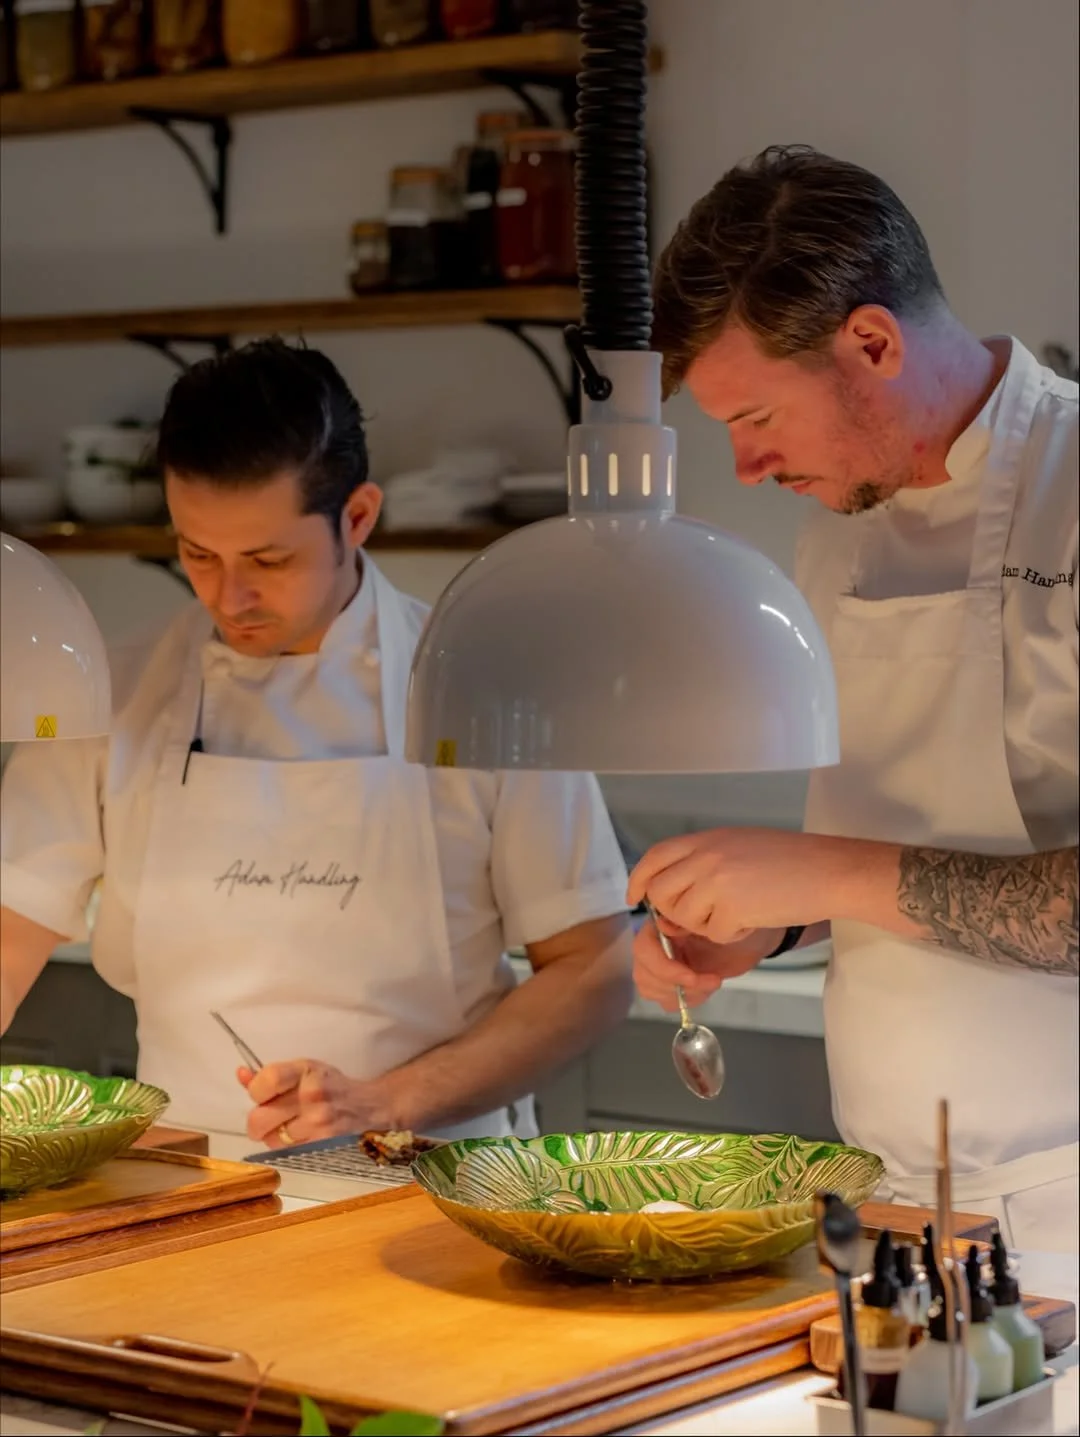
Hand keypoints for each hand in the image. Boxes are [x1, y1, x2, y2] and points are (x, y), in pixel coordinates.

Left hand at [238, 1060, 395, 1147]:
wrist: (367, 1104)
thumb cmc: (330, 1084)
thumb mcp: (303, 1070)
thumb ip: (270, 1075)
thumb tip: (241, 1074)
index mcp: (305, 1070)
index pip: (267, 1081)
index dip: (255, 1090)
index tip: (261, 1093)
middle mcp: (311, 1095)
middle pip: (259, 1118)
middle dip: (257, 1121)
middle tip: (267, 1116)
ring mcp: (317, 1121)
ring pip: (271, 1138)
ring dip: (272, 1134)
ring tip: (287, 1124)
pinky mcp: (321, 1142)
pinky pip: (286, 1149)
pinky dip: (285, 1144)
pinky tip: (297, 1133)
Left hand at [628, 827, 843, 945]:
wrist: (829, 870)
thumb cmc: (791, 861)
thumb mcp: (738, 849)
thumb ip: (702, 867)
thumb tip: (671, 903)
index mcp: (705, 840)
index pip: (655, 857)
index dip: (639, 879)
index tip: (634, 898)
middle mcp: (704, 856)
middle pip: (661, 893)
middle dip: (675, 913)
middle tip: (707, 915)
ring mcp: (716, 881)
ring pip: (684, 918)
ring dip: (709, 925)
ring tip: (741, 911)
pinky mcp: (731, 908)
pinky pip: (715, 934)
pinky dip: (735, 935)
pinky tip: (756, 919)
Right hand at [633, 917, 780, 1011]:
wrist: (752, 938)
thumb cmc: (734, 923)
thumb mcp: (715, 919)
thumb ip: (687, 922)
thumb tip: (663, 925)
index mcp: (661, 923)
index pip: (643, 948)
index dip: (663, 968)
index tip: (692, 977)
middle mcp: (656, 944)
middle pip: (643, 973)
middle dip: (675, 985)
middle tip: (709, 982)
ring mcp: (662, 964)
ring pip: (650, 989)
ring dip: (681, 994)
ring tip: (710, 984)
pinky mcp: (673, 982)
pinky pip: (665, 1000)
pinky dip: (686, 1000)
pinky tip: (706, 989)